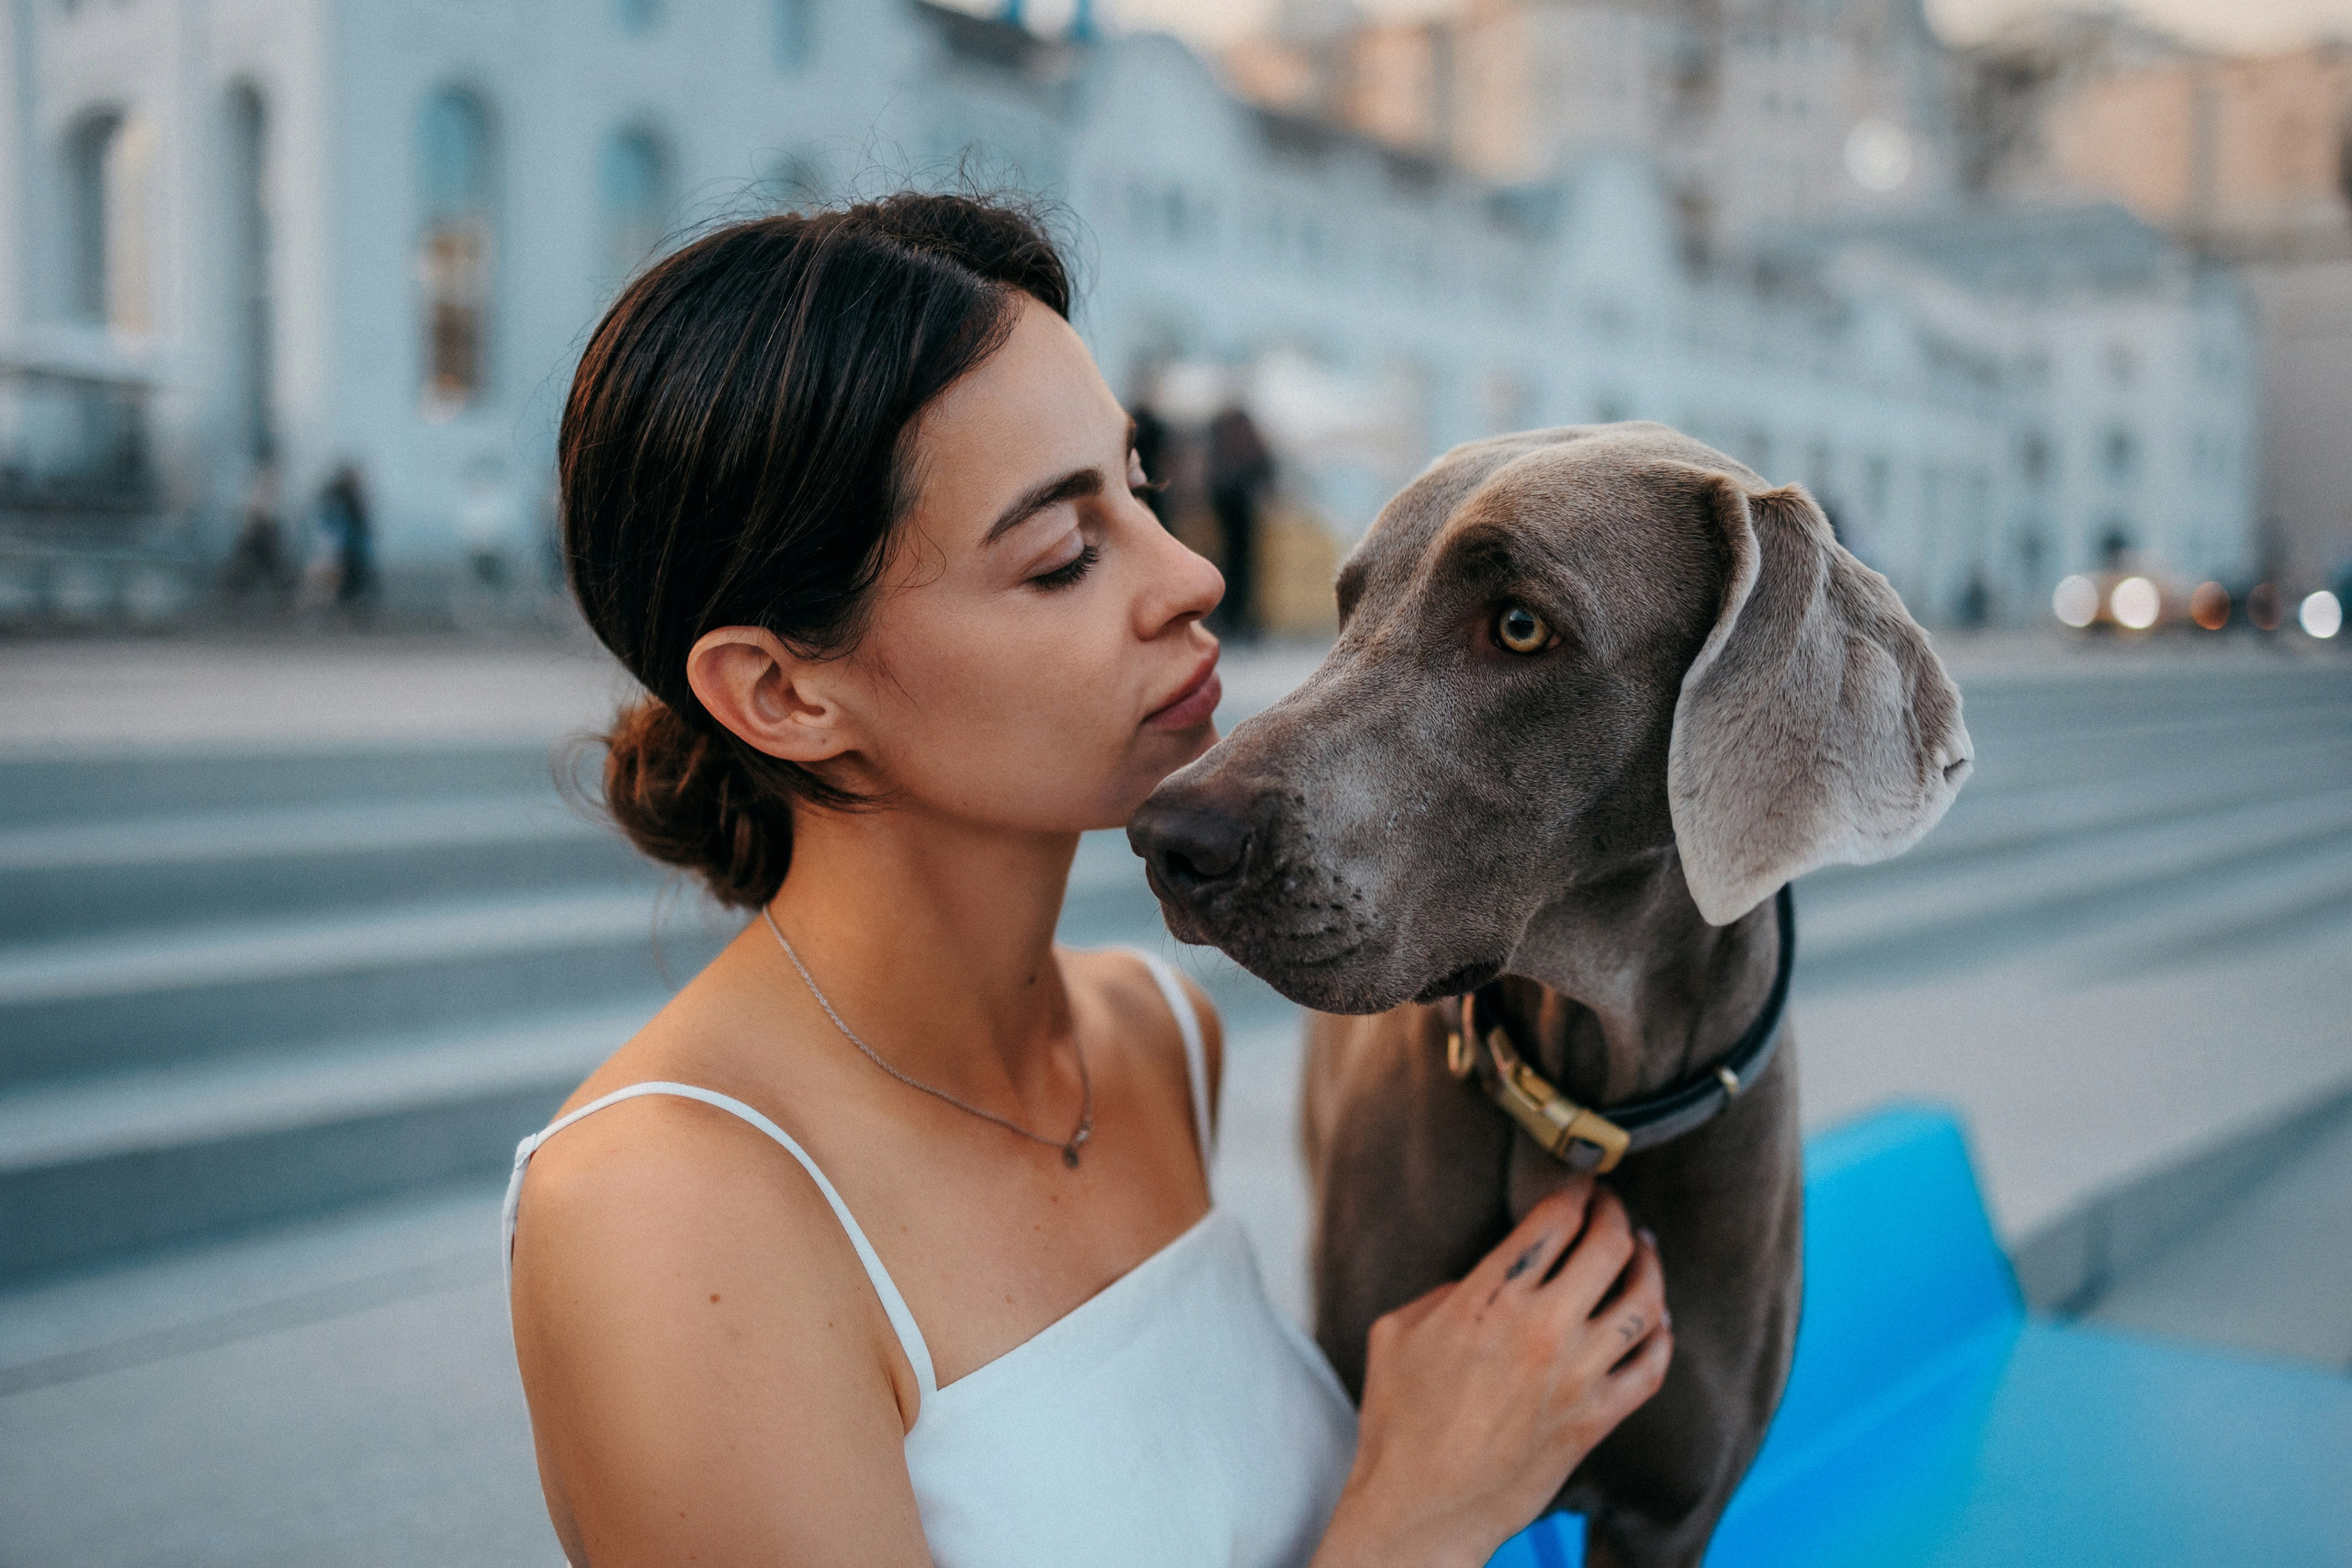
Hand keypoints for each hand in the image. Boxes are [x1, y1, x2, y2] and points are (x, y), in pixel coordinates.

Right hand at [1312, 1182, 1671, 1567]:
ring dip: (1650, 1266)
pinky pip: (1652, 1368)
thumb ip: (1447, 1291)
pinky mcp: (1595, 1421)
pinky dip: (1662, 1337)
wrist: (1420, 1508)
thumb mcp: (1396, 1332)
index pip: (1552, 1221)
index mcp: (1486, 1299)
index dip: (1575, 1190)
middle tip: (1613, 1206)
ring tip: (1645, 1252)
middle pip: (1607, 1246)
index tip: (1581, 1182)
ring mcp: (1575, 1376)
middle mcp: (1540, 1329)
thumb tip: (1486, 1279)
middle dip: (1616, 1214)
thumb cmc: (1397, 1422)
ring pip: (1644, 1302)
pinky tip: (1657, 1322)